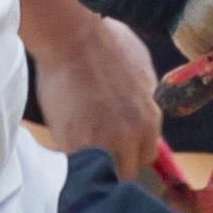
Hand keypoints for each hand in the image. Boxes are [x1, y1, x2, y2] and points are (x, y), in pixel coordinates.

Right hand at [23, 0, 169, 183]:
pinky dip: (70, 160)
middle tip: (95, 152)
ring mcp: (103, 143)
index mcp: (149, 120)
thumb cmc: (104, 42)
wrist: (70, 38)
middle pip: (126, 171)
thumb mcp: (142, 65)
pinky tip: (63, 145)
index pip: (145, 156)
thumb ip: (146, 94)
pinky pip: (76, 166)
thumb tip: (145, 103)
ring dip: (92, 166)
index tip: (116, 147)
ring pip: (102, 174)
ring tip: (79, 153)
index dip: (129, 152)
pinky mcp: (75, 145)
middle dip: (112, 164)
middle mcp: (131, 136)